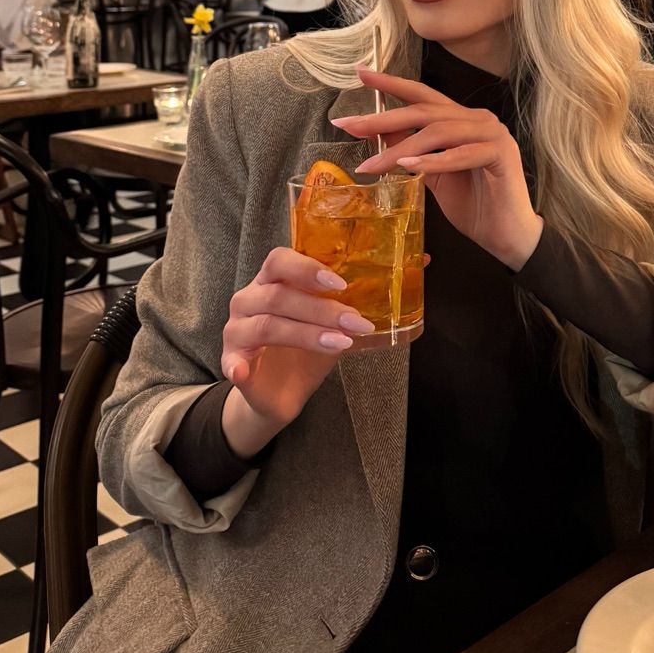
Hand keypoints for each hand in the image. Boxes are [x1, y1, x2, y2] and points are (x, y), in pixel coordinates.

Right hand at [219, 246, 374, 457]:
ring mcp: (237, 329)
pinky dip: (236, 364)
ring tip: (341, 343)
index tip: (342, 282)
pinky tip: (245, 371)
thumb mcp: (338, 321)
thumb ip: (366, 294)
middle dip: (319, 305)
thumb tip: (422, 260)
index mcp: (273, 280)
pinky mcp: (231, 361)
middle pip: (278, 291)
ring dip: (307, 333)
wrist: (280, 393)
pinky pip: (231, 360)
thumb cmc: (309, 347)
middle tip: (354, 319)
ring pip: (268, 323)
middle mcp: (250, 298)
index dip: (309, 267)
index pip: (281, 259)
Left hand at [333, 67, 542, 271]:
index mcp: (462, 119)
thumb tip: (376, 132)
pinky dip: (434, 160)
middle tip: (348, 124)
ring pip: (439, 131)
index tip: (360, 73)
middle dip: (383, 117)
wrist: (507, 237)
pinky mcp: (501, 154)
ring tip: (373, 165)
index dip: (390, 83)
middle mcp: (478, 119)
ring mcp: (492, 134)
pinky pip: (462, 153)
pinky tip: (410, 167)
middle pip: (425, 110)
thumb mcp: (432, 175)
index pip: (422, 95)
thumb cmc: (473, 206)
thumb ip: (411, 151)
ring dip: (402, 148)